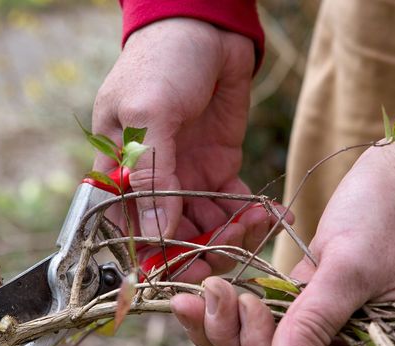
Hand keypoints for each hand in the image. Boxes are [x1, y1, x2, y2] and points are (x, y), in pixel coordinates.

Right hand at [92, 19, 273, 280]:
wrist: (206, 27)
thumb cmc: (162, 61)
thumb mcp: (149, 113)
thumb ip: (152, 175)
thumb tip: (156, 236)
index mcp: (118, 176)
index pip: (130, 233)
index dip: (158, 258)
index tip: (189, 269)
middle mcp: (151, 186)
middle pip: (173, 239)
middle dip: (205, 249)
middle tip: (236, 242)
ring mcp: (186, 180)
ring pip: (207, 228)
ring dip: (234, 233)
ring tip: (262, 221)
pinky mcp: (219, 171)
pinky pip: (235, 205)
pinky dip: (254, 214)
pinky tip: (275, 215)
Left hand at [171, 142, 394, 345]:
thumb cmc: (390, 215)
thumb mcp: (350, 268)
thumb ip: (318, 323)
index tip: (246, 303)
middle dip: (232, 334)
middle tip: (209, 290)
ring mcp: (317, 323)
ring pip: (257, 343)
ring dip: (221, 322)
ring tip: (191, 294)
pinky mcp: (300, 297)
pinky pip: (259, 315)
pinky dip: (230, 305)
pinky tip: (201, 291)